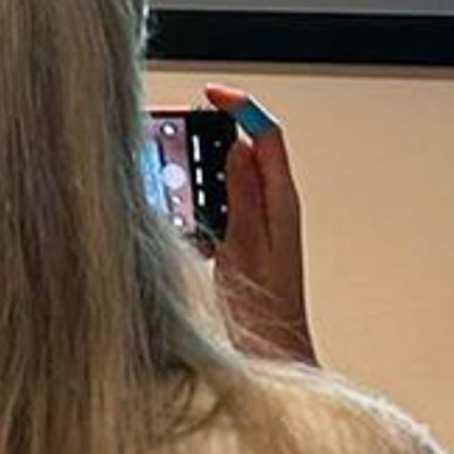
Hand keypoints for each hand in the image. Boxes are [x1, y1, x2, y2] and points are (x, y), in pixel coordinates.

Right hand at [204, 88, 313, 363]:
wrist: (271, 358)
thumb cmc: (265, 314)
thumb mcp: (246, 247)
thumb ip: (243, 196)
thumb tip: (238, 148)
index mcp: (281, 202)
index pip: (267, 135)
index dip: (241, 108)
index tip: (212, 96)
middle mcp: (274, 208)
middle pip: (245, 151)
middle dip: (210, 139)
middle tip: (178, 138)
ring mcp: (258, 225)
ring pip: (228, 177)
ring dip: (199, 172)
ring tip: (172, 177)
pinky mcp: (242, 243)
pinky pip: (220, 206)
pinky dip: (197, 200)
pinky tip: (177, 214)